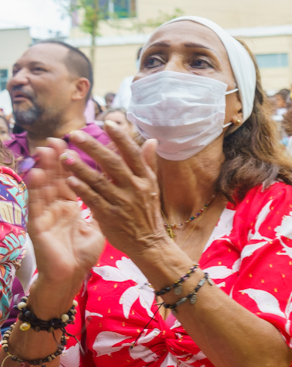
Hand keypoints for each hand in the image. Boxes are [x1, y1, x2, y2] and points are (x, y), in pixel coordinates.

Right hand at [26, 140, 105, 313]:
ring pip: (43, 187)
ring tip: (45, 149)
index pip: (71, 178)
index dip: (74, 162)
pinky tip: (35, 174)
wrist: (71, 276)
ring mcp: (45, 215)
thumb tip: (117, 186)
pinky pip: (36, 205)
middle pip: (55, 178)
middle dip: (57, 158)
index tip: (79, 143)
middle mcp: (56, 207)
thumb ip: (106, 202)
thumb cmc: (83, 251)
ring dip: (43, 167)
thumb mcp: (99, 222)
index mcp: (70, 205)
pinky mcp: (37, 226)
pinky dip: (35, 189)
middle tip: (58, 138)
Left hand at [58, 121, 168, 260]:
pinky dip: (81, 189)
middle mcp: (135, 188)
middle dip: (93, 147)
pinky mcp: (110, 216)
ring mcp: (122, 202)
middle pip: (113, 163)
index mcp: (146, 179)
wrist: (149, 244)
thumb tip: (151, 140)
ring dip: (80, 167)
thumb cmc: (148, 213)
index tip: (107, 122)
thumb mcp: (152, 187)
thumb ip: (148, 163)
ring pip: (99, 181)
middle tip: (74, 134)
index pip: (132, 154)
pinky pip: (93, 199)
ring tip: (64, 156)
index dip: (120, 137)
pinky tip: (69, 179)